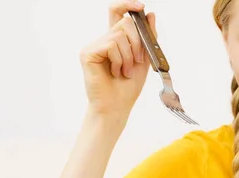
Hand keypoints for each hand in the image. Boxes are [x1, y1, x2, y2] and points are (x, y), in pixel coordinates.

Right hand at [79, 0, 156, 115]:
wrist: (117, 107)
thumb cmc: (128, 87)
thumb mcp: (144, 59)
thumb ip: (147, 37)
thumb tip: (150, 14)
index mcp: (114, 40)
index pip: (117, 12)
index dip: (128, 5)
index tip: (142, 6)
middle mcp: (102, 40)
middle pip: (125, 22)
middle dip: (138, 42)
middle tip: (136, 63)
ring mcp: (93, 46)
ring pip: (119, 35)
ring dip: (129, 56)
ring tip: (125, 72)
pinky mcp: (88, 53)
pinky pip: (111, 45)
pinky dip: (119, 60)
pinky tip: (116, 73)